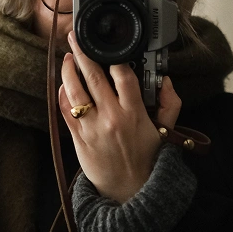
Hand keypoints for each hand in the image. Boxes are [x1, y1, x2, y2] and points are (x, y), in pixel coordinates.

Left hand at [58, 31, 181, 202]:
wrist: (131, 192)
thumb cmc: (148, 160)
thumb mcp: (166, 131)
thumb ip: (170, 104)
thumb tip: (166, 81)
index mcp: (135, 113)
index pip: (124, 76)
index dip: (115, 59)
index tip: (109, 50)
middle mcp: (112, 118)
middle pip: (94, 78)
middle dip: (82, 54)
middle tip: (75, 39)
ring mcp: (92, 128)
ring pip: (74, 92)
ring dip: (67, 71)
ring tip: (66, 58)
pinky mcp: (78, 139)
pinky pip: (65, 112)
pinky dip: (62, 96)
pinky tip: (63, 85)